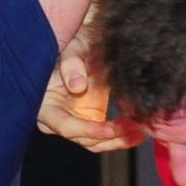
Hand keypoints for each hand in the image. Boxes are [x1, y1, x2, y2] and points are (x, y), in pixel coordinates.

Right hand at [38, 12, 145, 153]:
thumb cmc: (72, 42)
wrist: (84, 44)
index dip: (87, 130)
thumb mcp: (71, 47)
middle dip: (109, 138)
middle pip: (83, 139)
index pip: (65, 125)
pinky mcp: (89, 121)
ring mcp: (74, 122)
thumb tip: (77, 86)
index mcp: (46, 104)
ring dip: (119, 140)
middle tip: (133, 130)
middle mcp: (58, 119)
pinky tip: (137, 132)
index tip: (110, 130)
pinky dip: (121, 136)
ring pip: (96, 142)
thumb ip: (71, 64)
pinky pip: (105, 136)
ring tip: (140, 132)